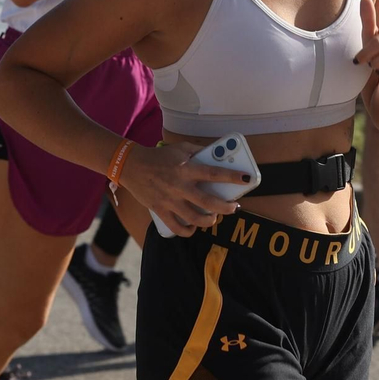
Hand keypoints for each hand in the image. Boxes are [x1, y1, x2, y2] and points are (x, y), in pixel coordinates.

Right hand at [118, 141, 249, 237]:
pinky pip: (176, 227)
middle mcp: (179, 186)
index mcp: (186, 169)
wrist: (131, 165)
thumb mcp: (180, 148)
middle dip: (225, 207)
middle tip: (233, 207)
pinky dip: (188, 231)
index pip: (213, 173)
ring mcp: (169, 200)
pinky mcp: (160, 210)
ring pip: (194, 218)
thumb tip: (218, 156)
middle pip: (208, 202)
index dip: (232, 176)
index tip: (246, 178)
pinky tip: (194, 227)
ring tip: (214, 218)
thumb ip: (198, 151)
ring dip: (209, 221)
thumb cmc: (159, 156)